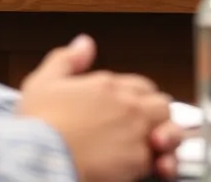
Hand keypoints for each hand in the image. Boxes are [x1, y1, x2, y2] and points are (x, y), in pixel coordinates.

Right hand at [18, 35, 182, 181]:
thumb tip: (83, 43)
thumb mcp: (43, 81)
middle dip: (157, 115)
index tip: (131, 106)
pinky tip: (155, 167)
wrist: (42, 157)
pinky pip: (161, 160)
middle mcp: (127, 106)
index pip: (141, 85)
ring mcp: (136, 133)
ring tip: (156, 147)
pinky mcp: (138, 160)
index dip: (138, 97)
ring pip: (170, 132)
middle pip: (161, 105)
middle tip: (148, 127)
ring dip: (167, 138)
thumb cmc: (40, 125)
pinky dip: (160, 165)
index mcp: (107, 85)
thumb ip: (67, 59)